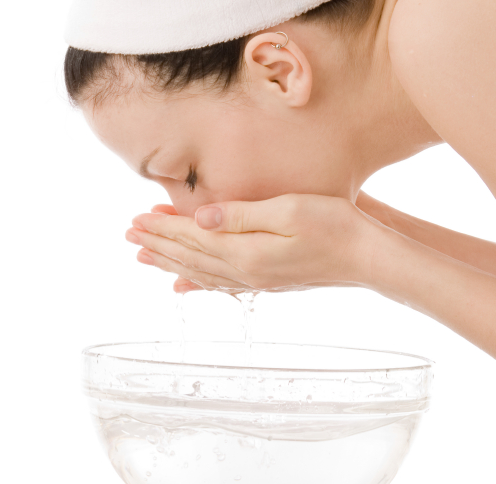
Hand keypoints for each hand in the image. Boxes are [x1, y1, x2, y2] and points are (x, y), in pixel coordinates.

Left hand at [126, 194, 381, 294]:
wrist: (367, 257)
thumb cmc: (334, 226)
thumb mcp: (287, 210)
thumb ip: (241, 215)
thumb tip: (199, 218)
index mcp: (245, 252)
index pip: (192, 237)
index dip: (163, 227)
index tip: (136, 218)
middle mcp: (245, 271)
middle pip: (190, 257)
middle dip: (158, 244)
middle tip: (129, 235)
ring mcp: (256, 279)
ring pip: (200, 272)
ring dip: (171, 262)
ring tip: (145, 256)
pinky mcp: (268, 280)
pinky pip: (221, 284)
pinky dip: (197, 282)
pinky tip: (185, 285)